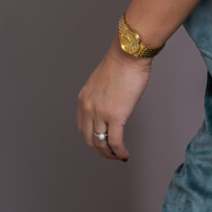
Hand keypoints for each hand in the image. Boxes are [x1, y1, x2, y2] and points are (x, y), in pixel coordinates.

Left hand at [77, 40, 154, 160]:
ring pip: (100, 144)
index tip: (102, 144)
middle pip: (89, 139)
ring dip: (109, 154)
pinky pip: (115, 142)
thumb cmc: (122, 63)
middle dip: (100, 151)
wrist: (128, 55)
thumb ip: (102, 96)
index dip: (91, 140)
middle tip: (110, 155)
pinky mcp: (115, 116)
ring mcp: (100, 113)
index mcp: (84, 99)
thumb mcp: (103, 82)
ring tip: (119, 157)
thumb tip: (112, 106)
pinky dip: (119, 152)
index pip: (82, 127)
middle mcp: (88, 107)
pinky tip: (125, 155)